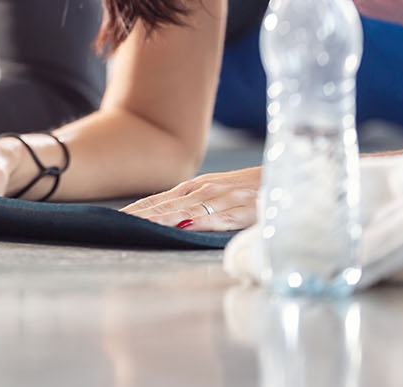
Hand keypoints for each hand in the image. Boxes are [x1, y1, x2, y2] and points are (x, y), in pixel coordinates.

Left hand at [120, 166, 260, 230]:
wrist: (286, 176)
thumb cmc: (247, 189)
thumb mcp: (216, 193)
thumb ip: (193, 204)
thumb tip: (168, 218)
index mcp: (196, 187)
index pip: (160, 200)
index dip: (138, 210)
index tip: (116, 219)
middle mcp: (206, 190)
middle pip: (168, 205)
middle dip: (143, 216)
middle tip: (118, 224)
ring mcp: (225, 199)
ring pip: (188, 210)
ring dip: (164, 218)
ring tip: (142, 226)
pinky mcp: (245, 210)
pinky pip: (221, 217)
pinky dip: (203, 221)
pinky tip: (186, 226)